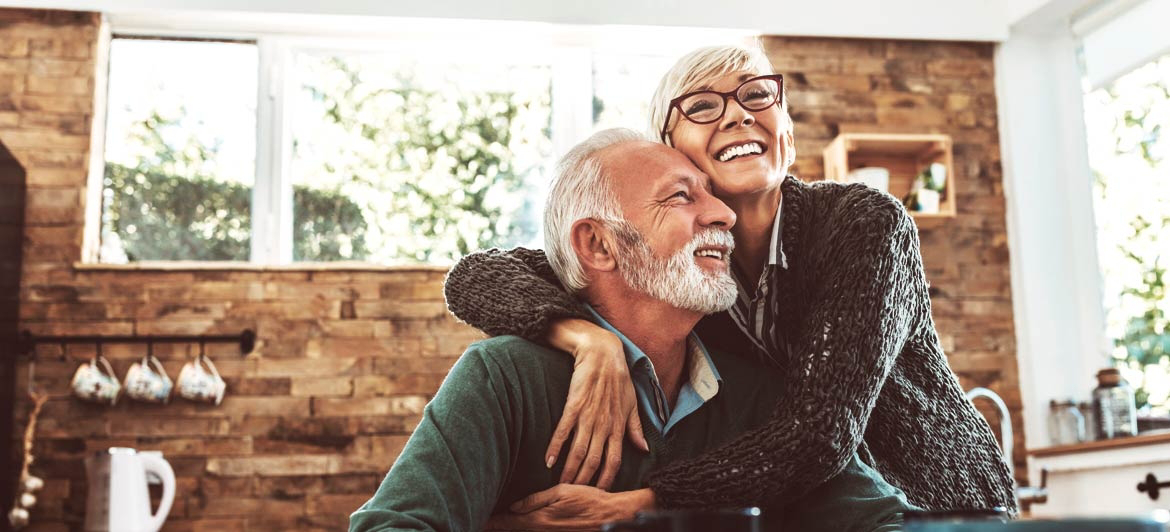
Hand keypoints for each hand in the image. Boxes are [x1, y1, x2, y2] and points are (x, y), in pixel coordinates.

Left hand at [485, 485, 654, 530]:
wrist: (610, 516)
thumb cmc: (589, 500)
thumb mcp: (561, 492)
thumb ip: (536, 500)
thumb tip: (514, 507)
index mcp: (540, 519)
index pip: (509, 522)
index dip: (493, 522)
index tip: (480, 521)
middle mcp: (543, 530)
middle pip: (513, 530)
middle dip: (498, 527)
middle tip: (483, 523)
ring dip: (509, 528)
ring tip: (496, 524)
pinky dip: (524, 529)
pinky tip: (519, 524)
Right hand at [545, 319, 647, 488]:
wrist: (601, 352)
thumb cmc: (618, 377)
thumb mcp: (632, 404)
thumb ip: (635, 429)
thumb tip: (643, 449)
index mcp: (619, 426)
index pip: (614, 460)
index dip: (606, 478)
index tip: (598, 492)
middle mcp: (604, 424)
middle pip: (594, 460)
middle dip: (584, 480)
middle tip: (573, 494)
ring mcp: (589, 415)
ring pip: (578, 451)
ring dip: (569, 470)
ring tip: (560, 485)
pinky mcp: (574, 405)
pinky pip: (563, 431)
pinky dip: (555, 447)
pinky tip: (548, 461)